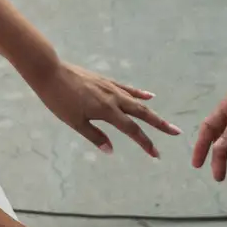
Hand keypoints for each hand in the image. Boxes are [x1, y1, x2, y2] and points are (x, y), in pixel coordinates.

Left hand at [28, 59, 177, 155]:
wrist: (50, 72)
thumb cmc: (59, 100)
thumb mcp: (75, 122)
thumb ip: (95, 136)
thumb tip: (111, 150)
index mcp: (107, 111)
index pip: (132, 130)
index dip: (145, 143)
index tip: (156, 154)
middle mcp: (114, 98)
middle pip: (142, 113)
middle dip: (159, 124)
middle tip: (176, 132)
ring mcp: (111, 88)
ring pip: (137, 101)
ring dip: (152, 111)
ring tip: (164, 121)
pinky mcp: (105, 81)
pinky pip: (127, 89)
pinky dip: (139, 93)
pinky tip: (148, 96)